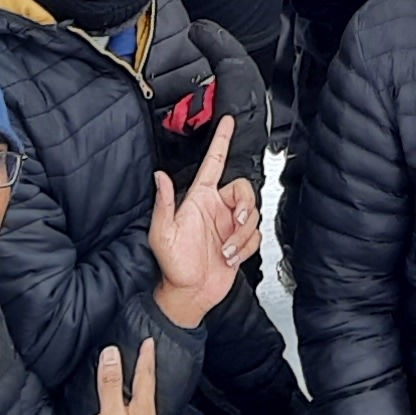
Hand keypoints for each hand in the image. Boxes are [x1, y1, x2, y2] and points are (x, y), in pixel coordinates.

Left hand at [145, 117, 257, 328]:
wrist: (191, 293)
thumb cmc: (173, 265)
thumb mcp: (162, 233)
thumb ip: (163, 204)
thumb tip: (159, 176)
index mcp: (199, 199)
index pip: (213, 163)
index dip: (221, 141)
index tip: (228, 121)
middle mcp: (216, 208)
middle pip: (245, 190)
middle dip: (245, 208)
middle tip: (235, 224)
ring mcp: (229, 225)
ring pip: (253, 214)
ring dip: (242, 236)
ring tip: (226, 251)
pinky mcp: (241, 241)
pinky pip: (256, 235)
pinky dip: (246, 247)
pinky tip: (232, 257)